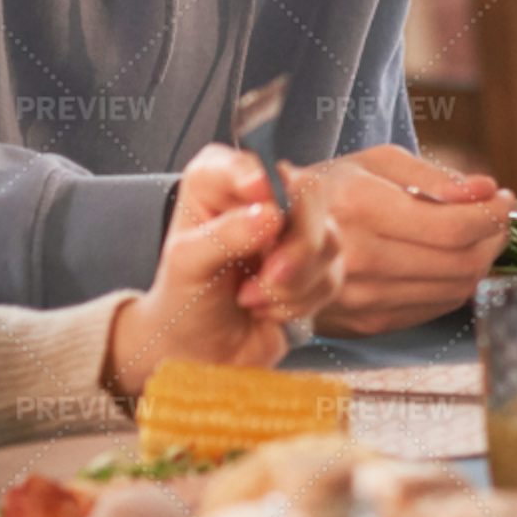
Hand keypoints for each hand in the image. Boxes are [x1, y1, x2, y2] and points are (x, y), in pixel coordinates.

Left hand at [104, 147, 348, 399]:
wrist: (202, 355)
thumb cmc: (184, 302)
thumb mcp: (187, 266)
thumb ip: (224, 236)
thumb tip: (270, 214)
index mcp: (218, 185)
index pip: (243, 161)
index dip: (255, 175)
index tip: (258, 193)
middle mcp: (262, 200)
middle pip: (307, 196)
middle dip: (294, 245)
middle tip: (270, 275)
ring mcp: (293, 232)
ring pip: (326, 240)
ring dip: (291, 282)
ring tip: (251, 299)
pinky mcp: (316, 265)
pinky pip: (332, 275)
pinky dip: (300, 300)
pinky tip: (269, 309)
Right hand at [301, 142, 514, 331]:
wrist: (272, 241)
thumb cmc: (330, 190)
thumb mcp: (376, 162)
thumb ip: (436, 177)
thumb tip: (487, 190)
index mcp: (361, 208)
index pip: (453, 227)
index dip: (492, 214)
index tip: (502, 198)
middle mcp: (359, 258)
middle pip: (461, 263)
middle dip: (493, 237)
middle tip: (495, 216)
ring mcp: (361, 298)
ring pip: (454, 290)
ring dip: (479, 262)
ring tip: (476, 235)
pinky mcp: (365, 323)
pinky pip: (434, 309)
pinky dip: (454, 284)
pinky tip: (447, 259)